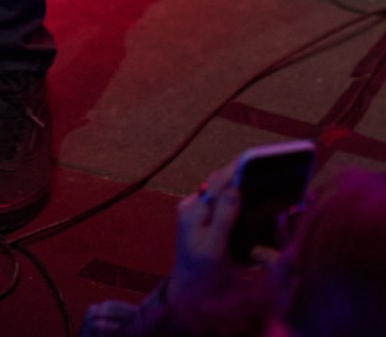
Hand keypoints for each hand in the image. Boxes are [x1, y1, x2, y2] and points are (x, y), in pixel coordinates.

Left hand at [169, 161, 273, 326]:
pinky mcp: (201, 219)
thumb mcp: (213, 251)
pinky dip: (233, 195)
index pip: (218, 182)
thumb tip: (235, 189)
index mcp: (193, 213)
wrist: (187, 296)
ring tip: (262, 175)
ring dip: (238, 182)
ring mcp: (194, 212)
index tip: (257, 158)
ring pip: (219, 190)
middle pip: (219, 182)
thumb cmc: (203, 278)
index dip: (238, 168)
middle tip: (267, 166)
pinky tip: (251, 194)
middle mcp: (191, 207)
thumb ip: (222, 219)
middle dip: (241, 173)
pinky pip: (219, 201)